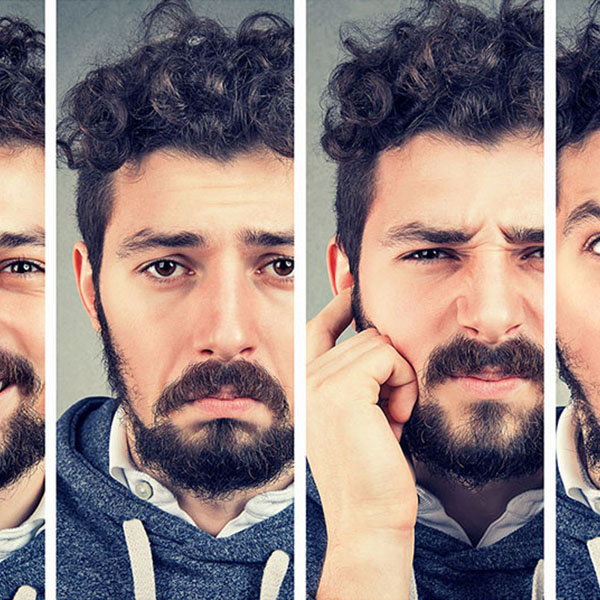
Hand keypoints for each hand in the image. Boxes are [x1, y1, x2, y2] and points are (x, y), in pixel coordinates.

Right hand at [308, 288, 417, 599]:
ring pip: (378, 342)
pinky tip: (396, 417)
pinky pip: (388, 356)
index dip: (338, 307)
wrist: (368, 518)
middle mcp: (304, 381)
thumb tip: (377, 337)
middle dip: (389, 369)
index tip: (353, 291)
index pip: (317, 328)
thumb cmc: (371, 472)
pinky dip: (404, 383)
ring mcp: (317, 384)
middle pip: (362, 334)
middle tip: (389, 412)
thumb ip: (357, 378)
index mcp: (304, 388)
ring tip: (391, 417)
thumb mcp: (359, 416)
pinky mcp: (340, 390)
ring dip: (399, 378)